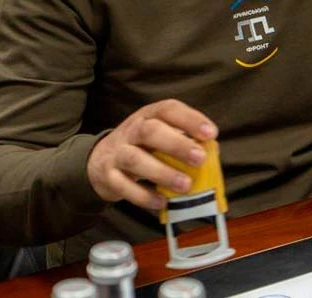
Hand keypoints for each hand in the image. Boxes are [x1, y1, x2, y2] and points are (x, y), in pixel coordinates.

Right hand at [86, 99, 217, 208]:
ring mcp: (117, 153)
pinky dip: (143, 196)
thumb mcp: (161, 135)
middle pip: (150, 131)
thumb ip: (184, 140)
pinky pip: (123, 186)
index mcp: (149, 116)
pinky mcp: (109, 177)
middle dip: (177, 145)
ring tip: (185, 185)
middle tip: (200, 159)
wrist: (99, 161)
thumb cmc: (142, 146)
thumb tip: (211, 152)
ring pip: (135, 159)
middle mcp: (131, 131)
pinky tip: (162, 202)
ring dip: (162, 172)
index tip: (211, 133)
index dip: (190, 119)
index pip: (168, 109)